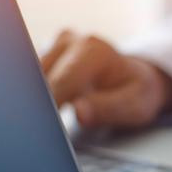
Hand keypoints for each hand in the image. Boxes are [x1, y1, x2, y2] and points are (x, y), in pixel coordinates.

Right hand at [41, 30, 171, 128]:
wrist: (139, 78)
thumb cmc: (138, 92)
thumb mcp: (136, 105)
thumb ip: (108, 109)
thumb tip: (80, 112)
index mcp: (95, 51)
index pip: (62, 82)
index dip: (51, 107)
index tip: (48, 129)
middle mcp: (73, 41)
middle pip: (42, 77)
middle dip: (42, 105)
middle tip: (47, 130)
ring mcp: (58, 45)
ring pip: (32, 78)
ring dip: (38, 101)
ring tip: (51, 122)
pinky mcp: (48, 54)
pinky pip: (33, 77)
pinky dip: (38, 96)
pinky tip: (50, 110)